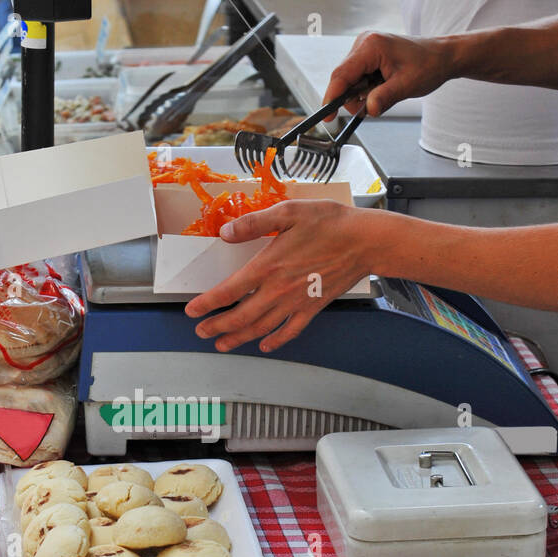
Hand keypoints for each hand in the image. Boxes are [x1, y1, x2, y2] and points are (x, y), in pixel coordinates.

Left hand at [185, 199, 375, 352]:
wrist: (365, 241)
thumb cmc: (330, 223)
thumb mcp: (288, 212)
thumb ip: (254, 223)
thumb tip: (226, 232)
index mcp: (268, 266)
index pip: (229, 291)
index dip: (207, 304)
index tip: (192, 310)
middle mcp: (279, 290)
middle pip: (240, 317)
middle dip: (217, 327)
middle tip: (201, 331)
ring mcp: (296, 302)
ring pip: (261, 328)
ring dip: (238, 338)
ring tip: (222, 344)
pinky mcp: (313, 308)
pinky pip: (290, 331)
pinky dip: (276, 341)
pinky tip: (266, 345)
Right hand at [323, 30, 457, 118]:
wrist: (442, 56)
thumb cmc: (428, 65)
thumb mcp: (406, 85)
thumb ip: (385, 97)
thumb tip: (368, 110)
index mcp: (371, 46)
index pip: (342, 74)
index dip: (332, 97)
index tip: (327, 117)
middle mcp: (364, 43)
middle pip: (343, 78)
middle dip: (354, 98)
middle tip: (373, 106)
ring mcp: (365, 48)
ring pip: (350, 80)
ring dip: (363, 94)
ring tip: (386, 92)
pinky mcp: (368, 55)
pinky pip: (358, 78)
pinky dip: (367, 89)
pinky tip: (383, 87)